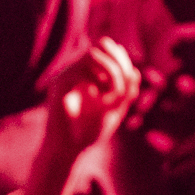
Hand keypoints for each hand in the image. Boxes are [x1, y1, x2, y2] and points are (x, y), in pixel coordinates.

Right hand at [30, 36, 143, 194]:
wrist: (67, 152)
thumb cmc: (88, 133)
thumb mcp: (115, 110)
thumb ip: (126, 92)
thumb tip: (135, 72)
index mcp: (89, 73)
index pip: (109, 49)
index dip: (124, 61)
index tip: (127, 88)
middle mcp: (76, 70)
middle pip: (103, 43)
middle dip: (120, 63)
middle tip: (122, 89)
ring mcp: (66, 75)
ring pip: (93, 53)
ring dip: (111, 72)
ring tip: (114, 95)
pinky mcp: (59, 84)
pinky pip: (81, 69)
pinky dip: (98, 81)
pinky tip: (100, 99)